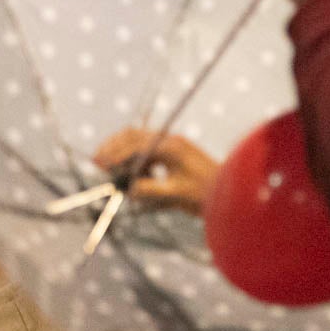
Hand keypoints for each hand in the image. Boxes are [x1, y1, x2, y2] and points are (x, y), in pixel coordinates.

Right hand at [91, 130, 218, 215]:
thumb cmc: (205, 194)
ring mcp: (173, 146)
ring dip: (125, 156)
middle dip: (113, 148)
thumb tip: (128, 189)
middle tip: (98, 163)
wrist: (231, 192)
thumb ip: (149, 191)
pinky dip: (138, 163)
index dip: (114, 155)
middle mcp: (170, 142)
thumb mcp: (174, 195)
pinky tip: (138, 180)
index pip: (133, 144)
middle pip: (133, 135)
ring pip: (139, 143)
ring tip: (116, 174)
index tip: (99, 166)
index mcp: (169, 147)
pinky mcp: (175, 155)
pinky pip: (149, 153)